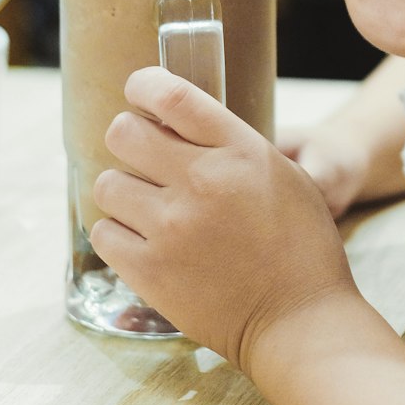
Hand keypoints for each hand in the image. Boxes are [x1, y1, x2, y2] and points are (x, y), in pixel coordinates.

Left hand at [90, 67, 355, 371]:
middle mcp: (201, 182)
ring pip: (108, 183)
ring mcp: (171, 228)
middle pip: (125, 132)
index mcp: (239, 151)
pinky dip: (119, 232)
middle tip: (143, 155)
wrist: (299, 319)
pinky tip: (143, 238)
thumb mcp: (282, 174)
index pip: (172, 96)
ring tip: (147, 205)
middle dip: (129, 137)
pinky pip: (104, 233)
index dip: (144, 85)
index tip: (140, 90)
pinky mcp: (150, 271)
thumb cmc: (300, 245)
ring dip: (123, 189)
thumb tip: (175, 121)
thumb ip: (230, 144)